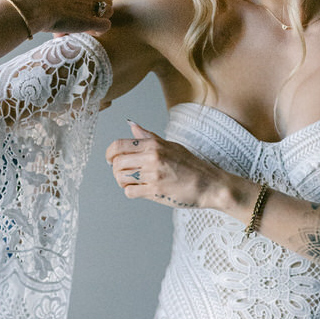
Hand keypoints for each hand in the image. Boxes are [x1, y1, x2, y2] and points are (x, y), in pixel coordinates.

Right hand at [10, 0, 112, 36]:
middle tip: (84, 24)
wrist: (32, 8)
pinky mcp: (89, 20)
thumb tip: (23, 3)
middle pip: (100, 0)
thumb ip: (38, 0)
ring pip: (106, 11)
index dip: (84, 6)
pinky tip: (92, 34)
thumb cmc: (28, 6)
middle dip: (96, 12)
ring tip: (87, 30)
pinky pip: (105, 25)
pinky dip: (101, 30)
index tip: (75, 16)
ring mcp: (86, 6)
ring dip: (98, 21)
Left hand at [106, 121, 228, 209]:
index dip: (110, 153)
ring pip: (120, 178)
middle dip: (115, 169)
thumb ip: (149, 137)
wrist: (209, 185)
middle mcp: (152, 158)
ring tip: (132, 182)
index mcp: (154, 145)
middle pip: (117, 162)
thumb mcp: (171, 146)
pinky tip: (139, 190)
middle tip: (123, 173)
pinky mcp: (155, 191)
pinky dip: (131, 192)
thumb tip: (132, 126)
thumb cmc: (192, 166)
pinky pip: (130, 192)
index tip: (111, 159)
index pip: (119, 145)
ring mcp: (153, 175)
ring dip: (122, 181)